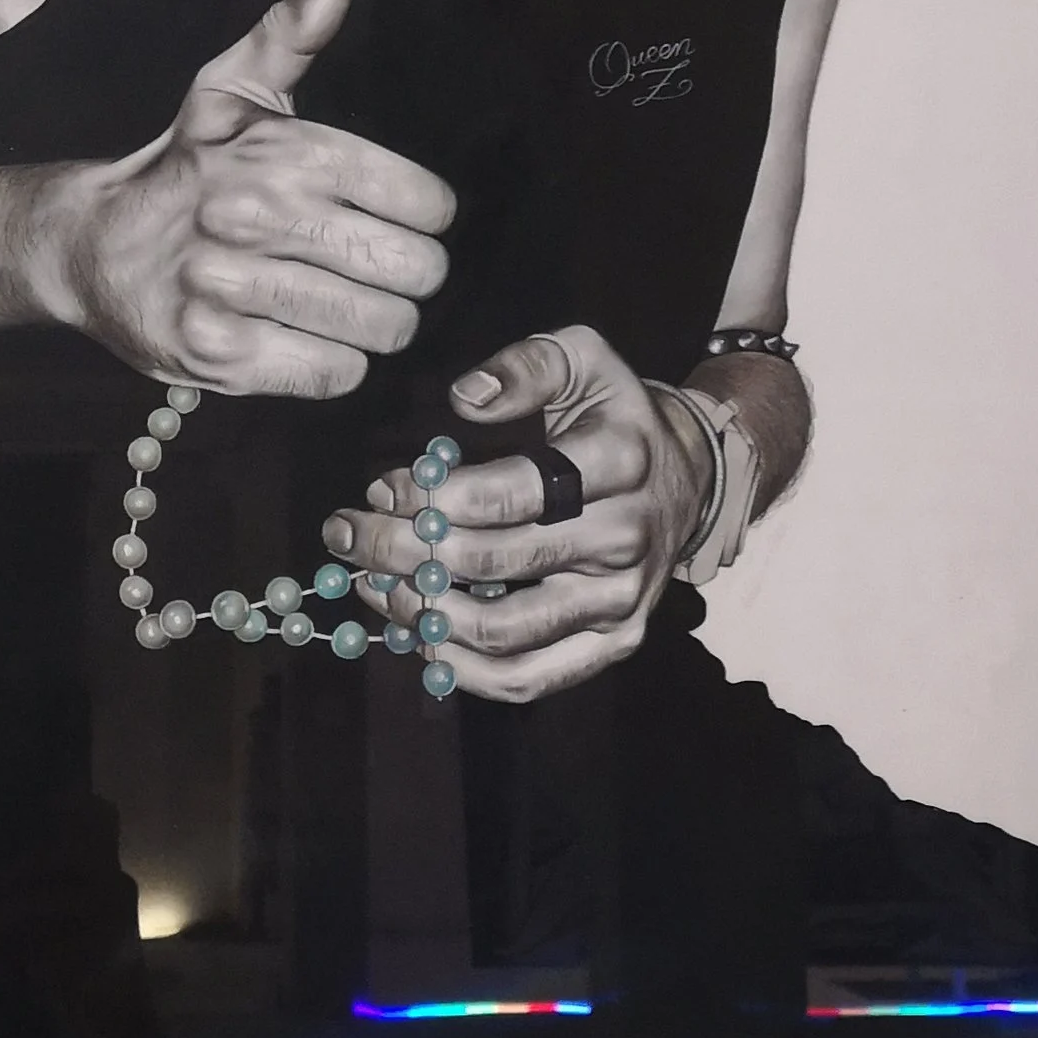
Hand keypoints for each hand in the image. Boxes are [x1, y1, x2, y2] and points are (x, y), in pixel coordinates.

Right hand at [50, 0, 454, 397]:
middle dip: (408, 278)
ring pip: (381, 328)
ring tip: (344, 306)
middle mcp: (259, 216)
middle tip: (378, 273)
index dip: (423, 219)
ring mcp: (236, 289)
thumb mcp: (231, 92)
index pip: (426, 204)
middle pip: (412, 272)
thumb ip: (292, 34)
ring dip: (374, 324)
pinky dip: (334, 362)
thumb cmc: (182, 167)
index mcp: (284, 151)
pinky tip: (305, 337)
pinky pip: (334, 372)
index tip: (393, 219)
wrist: (87, 246)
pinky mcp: (219, 355)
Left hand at [324, 324, 713, 704]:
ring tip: (375, 586)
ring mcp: (622, 600)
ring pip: (502, 631)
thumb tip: (465, 399)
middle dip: (402, 551)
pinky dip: (462, 670)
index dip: (432, 496)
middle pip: (491, 561)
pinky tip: (418, 636)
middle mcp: (625, 536)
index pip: (510, 490)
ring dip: (421, 613)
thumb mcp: (581, 359)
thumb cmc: (611, 415)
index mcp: (619, 459)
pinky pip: (528, 678)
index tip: (381, 490)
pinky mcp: (615, 644)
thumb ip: (526, 366)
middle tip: (351, 538)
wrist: (685, 477)